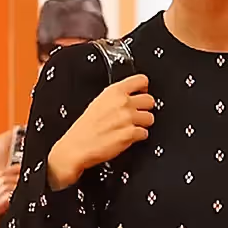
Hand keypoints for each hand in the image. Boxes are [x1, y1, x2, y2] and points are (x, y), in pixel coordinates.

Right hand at [47, 74, 154, 189]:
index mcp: (114, 91)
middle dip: (145, 108)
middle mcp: (123, 103)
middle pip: (150, 100)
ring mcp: (127, 119)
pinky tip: (127, 137)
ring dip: (143, 124)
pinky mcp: (130, 135)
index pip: (142, 80)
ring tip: (131, 127)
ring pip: (150, 118)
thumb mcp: (98, 102)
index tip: (141, 94)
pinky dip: (138, 137)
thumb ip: (117, 97)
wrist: (77, 146)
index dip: (144, 88)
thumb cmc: (85, 128)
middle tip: (136, 114)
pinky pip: (145, 134)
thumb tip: (130, 96)